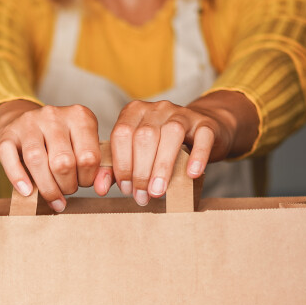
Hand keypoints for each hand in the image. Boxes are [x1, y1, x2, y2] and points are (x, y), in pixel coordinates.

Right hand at [0, 100, 115, 211]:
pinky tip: (26, 191)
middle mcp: (54, 115)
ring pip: (37, 160)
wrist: (23, 124)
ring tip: (52, 198)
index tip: (82, 183)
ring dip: (47, 188)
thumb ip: (96, 168)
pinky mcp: (8, 134)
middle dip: (67, 186)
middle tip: (66, 191)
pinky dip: (18, 178)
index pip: (89, 157)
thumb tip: (102, 188)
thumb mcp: (82, 148)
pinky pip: (10, 158)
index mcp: (80, 117)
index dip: (87, 179)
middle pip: (63, 162)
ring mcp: (28, 123)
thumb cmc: (58, 143)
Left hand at [109, 90, 258, 205]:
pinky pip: (202, 136)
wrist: (204, 131)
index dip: (122, 164)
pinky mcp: (206, 124)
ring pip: (171, 134)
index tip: (125, 188)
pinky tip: (191, 174)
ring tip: (158, 191)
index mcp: (134, 113)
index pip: (121, 135)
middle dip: (140, 171)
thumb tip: (99, 188)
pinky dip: (197, 156)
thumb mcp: (138, 155)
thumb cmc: (164, 147)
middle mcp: (157, 108)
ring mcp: (183, 113)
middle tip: (142, 196)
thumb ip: (117, 169)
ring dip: (162, 166)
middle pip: (144, 137)